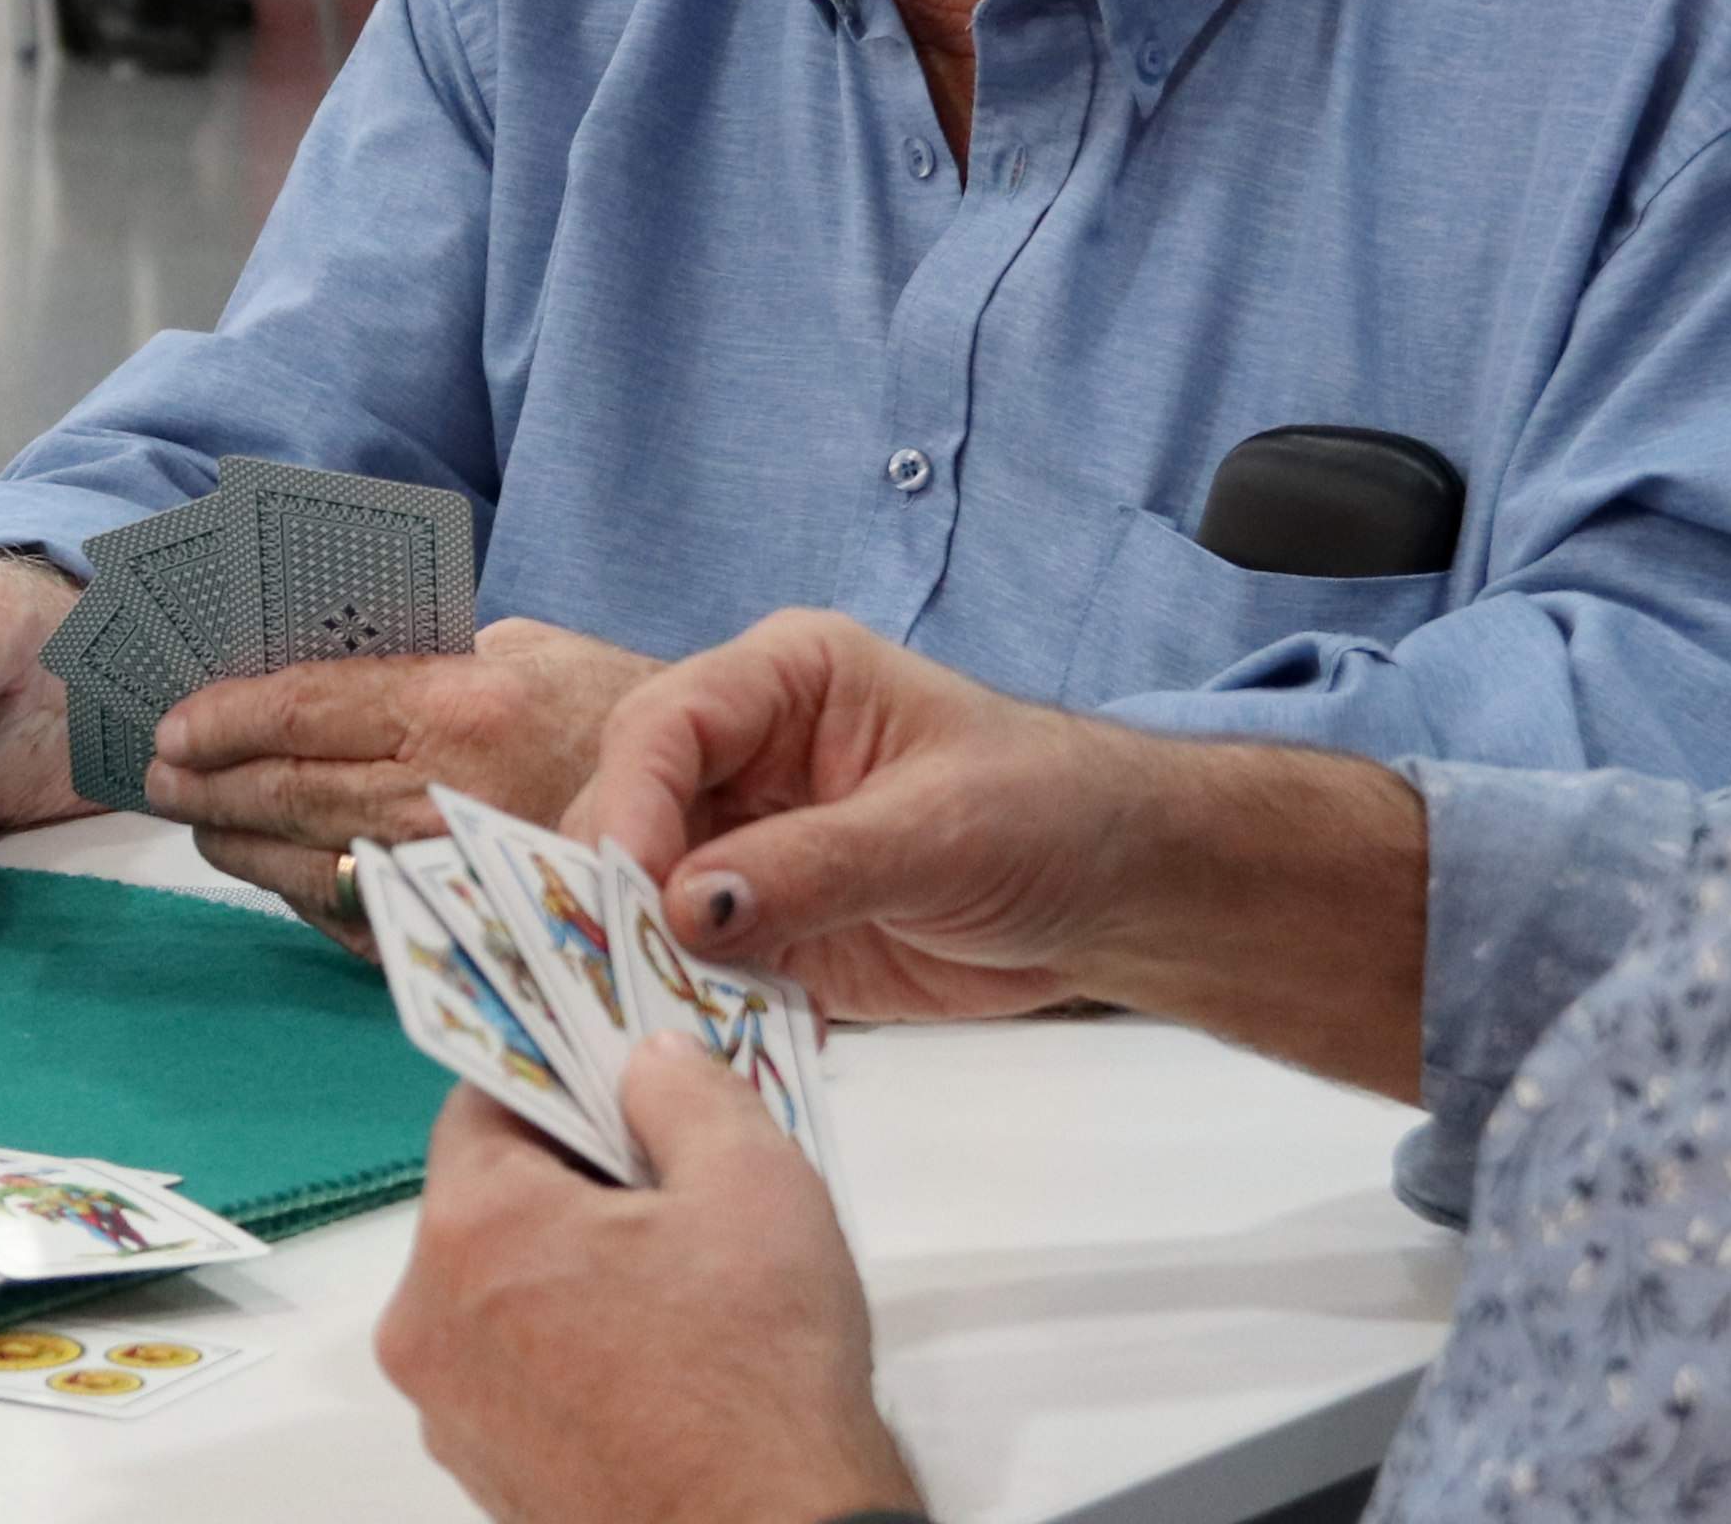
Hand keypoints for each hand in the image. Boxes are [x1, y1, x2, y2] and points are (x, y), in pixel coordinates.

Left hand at [150, 619, 660, 942]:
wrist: (718, 808)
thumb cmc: (619, 714)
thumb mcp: (535, 648)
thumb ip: (433, 655)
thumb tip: (330, 665)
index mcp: (460, 703)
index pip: (303, 709)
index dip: (223, 716)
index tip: (174, 722)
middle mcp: (447, 791)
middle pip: (286, 790)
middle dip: (207, 784)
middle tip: (161, 775)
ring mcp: (456, 871)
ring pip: (306, 864)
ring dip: (237, 844)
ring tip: (199, 822)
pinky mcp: (471, 930)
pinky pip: (358, 921)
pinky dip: (302, 899)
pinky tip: (276, 875)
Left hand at [383, 1048, 915, 1523]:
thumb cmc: (758, 1376)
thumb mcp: (756, 1183)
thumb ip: (689, 1093)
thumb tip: (649, 1062)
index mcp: (473, 1233)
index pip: (486, 1101)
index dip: (564, 1079)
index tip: (624, 1084)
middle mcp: (429, 1326)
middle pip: (490, 1202)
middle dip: (577, 1181)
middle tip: (674, 1185)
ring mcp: (452, 1414)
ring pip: (502, 1291)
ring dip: (574, 1268)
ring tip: (681, 1281)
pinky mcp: (488, 1476)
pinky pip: (516, 1371)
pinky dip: (572, 1347)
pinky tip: (662, 1358)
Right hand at [569, 611, 1153, 1025]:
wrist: (1116, 892)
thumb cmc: (1049, 812)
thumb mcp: (939, 830)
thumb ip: (815, 865)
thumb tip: (691, 907)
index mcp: (784, 680)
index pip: (665, 725)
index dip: (630, 802)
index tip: (627, 888)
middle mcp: (745, 756)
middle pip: (630, 810)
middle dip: (614, 892)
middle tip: (616, 974)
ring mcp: (747, 845)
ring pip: (644, 898)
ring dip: (642, 962)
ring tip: (650, 1025)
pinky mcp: (764, 929)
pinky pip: (693, 968)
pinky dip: (690, 1007)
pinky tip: (706, 1048)